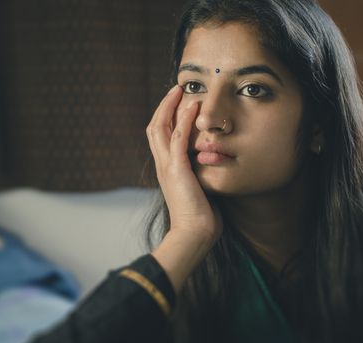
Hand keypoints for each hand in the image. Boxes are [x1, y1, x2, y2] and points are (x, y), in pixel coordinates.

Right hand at [146, 85, 221, 243]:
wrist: (193, 234)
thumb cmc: (198, 218)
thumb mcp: (197, 191)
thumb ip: (198, 176)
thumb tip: (209, 167)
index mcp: (166, 170)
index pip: (159, 137)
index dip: (165, 118)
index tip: (177, 103)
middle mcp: (162, 165)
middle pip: (154, 127)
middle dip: (164, 106)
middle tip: (176, 89)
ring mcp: (167, 167)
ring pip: (160, 128)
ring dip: (170, 106)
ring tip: (180, 90)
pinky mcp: (177, 170)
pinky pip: (177, 138)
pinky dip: (183, 120)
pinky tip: (192, 107)